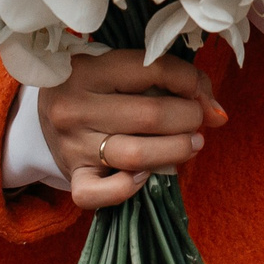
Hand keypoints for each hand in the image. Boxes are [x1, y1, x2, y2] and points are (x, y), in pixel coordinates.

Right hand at [38, 49, 227, 211]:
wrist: (44, 113)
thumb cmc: (98, 87)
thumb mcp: (124, 70)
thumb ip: (173, 79)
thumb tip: (219, 114)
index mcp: (88, 69)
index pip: (154, 69)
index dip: (189, 81)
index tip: (198, 91)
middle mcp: (75, 107)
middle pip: (150, 116)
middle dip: (188, 118)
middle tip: (197, 119)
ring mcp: (72, 145)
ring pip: (136, 156)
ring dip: (176, 151)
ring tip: (192, 144)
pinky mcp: (73, 177)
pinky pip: (100, 194)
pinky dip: (129, 188)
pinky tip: (148, 175)